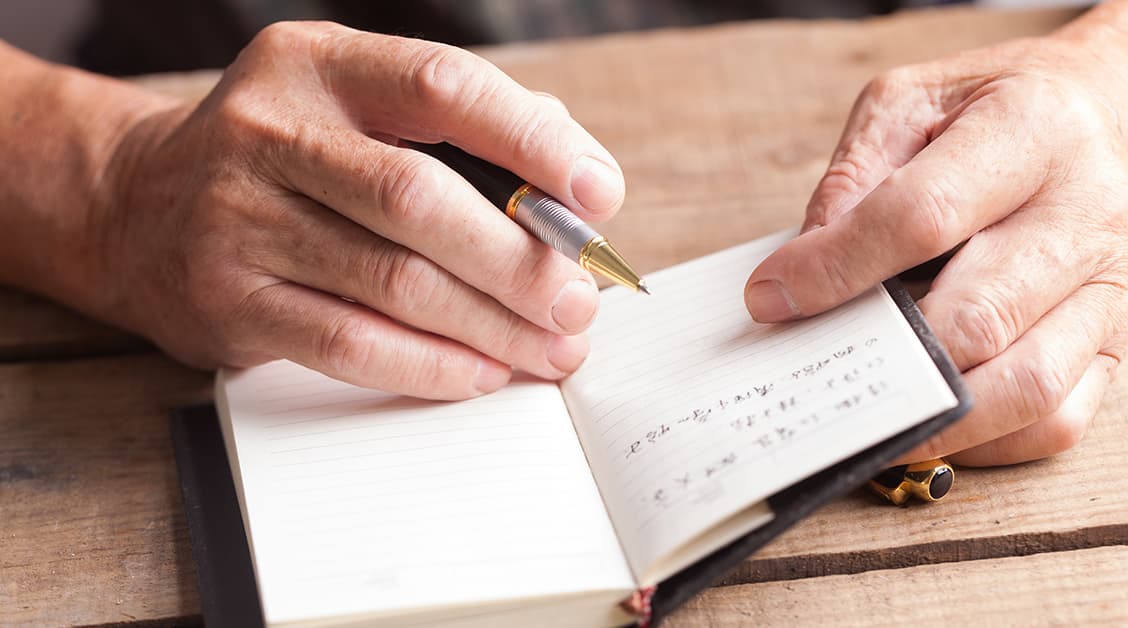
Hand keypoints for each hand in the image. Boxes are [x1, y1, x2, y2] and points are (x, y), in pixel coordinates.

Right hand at [90, 22, 625, 398]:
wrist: (137, 207)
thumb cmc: (289, 157)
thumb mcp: (355, 108)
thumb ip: (464, 133)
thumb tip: (579, 195)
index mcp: (320, 65)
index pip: (442, 86)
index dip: (533, 142)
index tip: (599, 195)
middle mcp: (270, 130)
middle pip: (419, 199)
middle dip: (518, 260)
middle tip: (578, 302)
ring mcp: (239, 217)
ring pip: (392, 282)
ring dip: (491, 325)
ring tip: (552, 348)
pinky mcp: (228, 300)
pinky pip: (350, 343)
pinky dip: (431, 366)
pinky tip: (483, 372)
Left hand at [744, 13, 1127, 464]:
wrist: (1122, 115)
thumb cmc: (1003, 108)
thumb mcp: (916, 102)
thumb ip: (855, 176)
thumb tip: (804, 265)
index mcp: (1031, 129)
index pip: (921, 216)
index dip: (835, 267)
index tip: (771, 297)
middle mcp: (1084, 212)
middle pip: (976, 316)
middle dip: (880, 355)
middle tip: (812, 371)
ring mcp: (1110, 286)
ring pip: (1025, 384)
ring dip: (934, 418)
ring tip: (863, 417)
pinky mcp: (1117, 339)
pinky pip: (1056, 418)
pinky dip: (985, 440)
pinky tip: (930, 424)